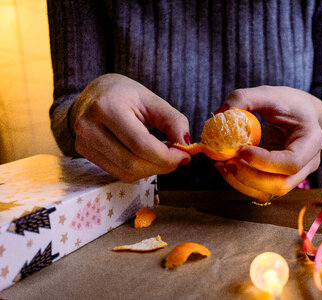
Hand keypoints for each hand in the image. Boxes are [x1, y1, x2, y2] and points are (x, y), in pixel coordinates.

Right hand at [71, 73, 190, 181]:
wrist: (94, 94)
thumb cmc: (125, 95)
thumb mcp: (152, 100)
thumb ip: (173, 121)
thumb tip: (187, 145)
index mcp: (107, 107)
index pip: (140, 144)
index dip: (167, 156)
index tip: (185, 155)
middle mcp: (89, 126)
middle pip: (132, 163)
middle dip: (162, 165)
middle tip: (177, 158)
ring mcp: (83, 141)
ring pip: (126, 172)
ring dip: (152, 170)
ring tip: (162, 155)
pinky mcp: (83, 153)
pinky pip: (118, 173)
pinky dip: (139, 170)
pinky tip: (146, 157)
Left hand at [215, 86, 321, 201]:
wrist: (301, 114)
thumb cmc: (288, 103)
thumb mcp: (269, 94)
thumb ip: (244, 98)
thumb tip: (221, 113)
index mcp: (311, 140)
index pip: (291, 162)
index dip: (264, 161)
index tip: (241, 149)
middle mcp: (308, 163)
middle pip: (281, 184)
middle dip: (249, 176)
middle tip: (226, 160)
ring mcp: (295, 175)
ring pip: (270, 192)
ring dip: (242, 182)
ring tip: (222, 164)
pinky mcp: (280, 179)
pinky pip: (262, 191)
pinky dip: (241, 184)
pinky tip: (227, 167)